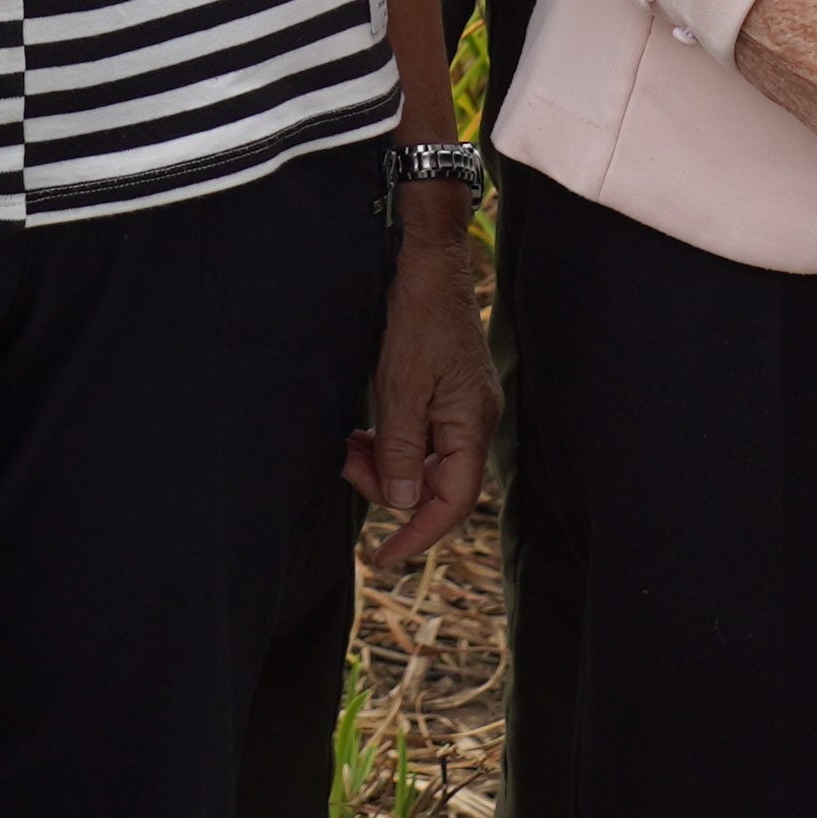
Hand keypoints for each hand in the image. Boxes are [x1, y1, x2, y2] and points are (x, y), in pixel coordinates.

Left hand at [343, 217, 493, 570]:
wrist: (427, 259)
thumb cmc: (418, 315)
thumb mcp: (401, 384)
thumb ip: (401, 446)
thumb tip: (399, 502)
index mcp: (470, 424)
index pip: (451, 503)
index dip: (417, 536)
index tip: (381, 558)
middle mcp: (472, 420)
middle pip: (434, 484)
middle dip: (388, 486)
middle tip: (345, 464)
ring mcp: (459, 404)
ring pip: (422, 460)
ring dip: (383, 461)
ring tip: (348, 443)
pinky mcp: (444, 389)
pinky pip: (418, 434)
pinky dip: (388, 439)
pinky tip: (361, 428)